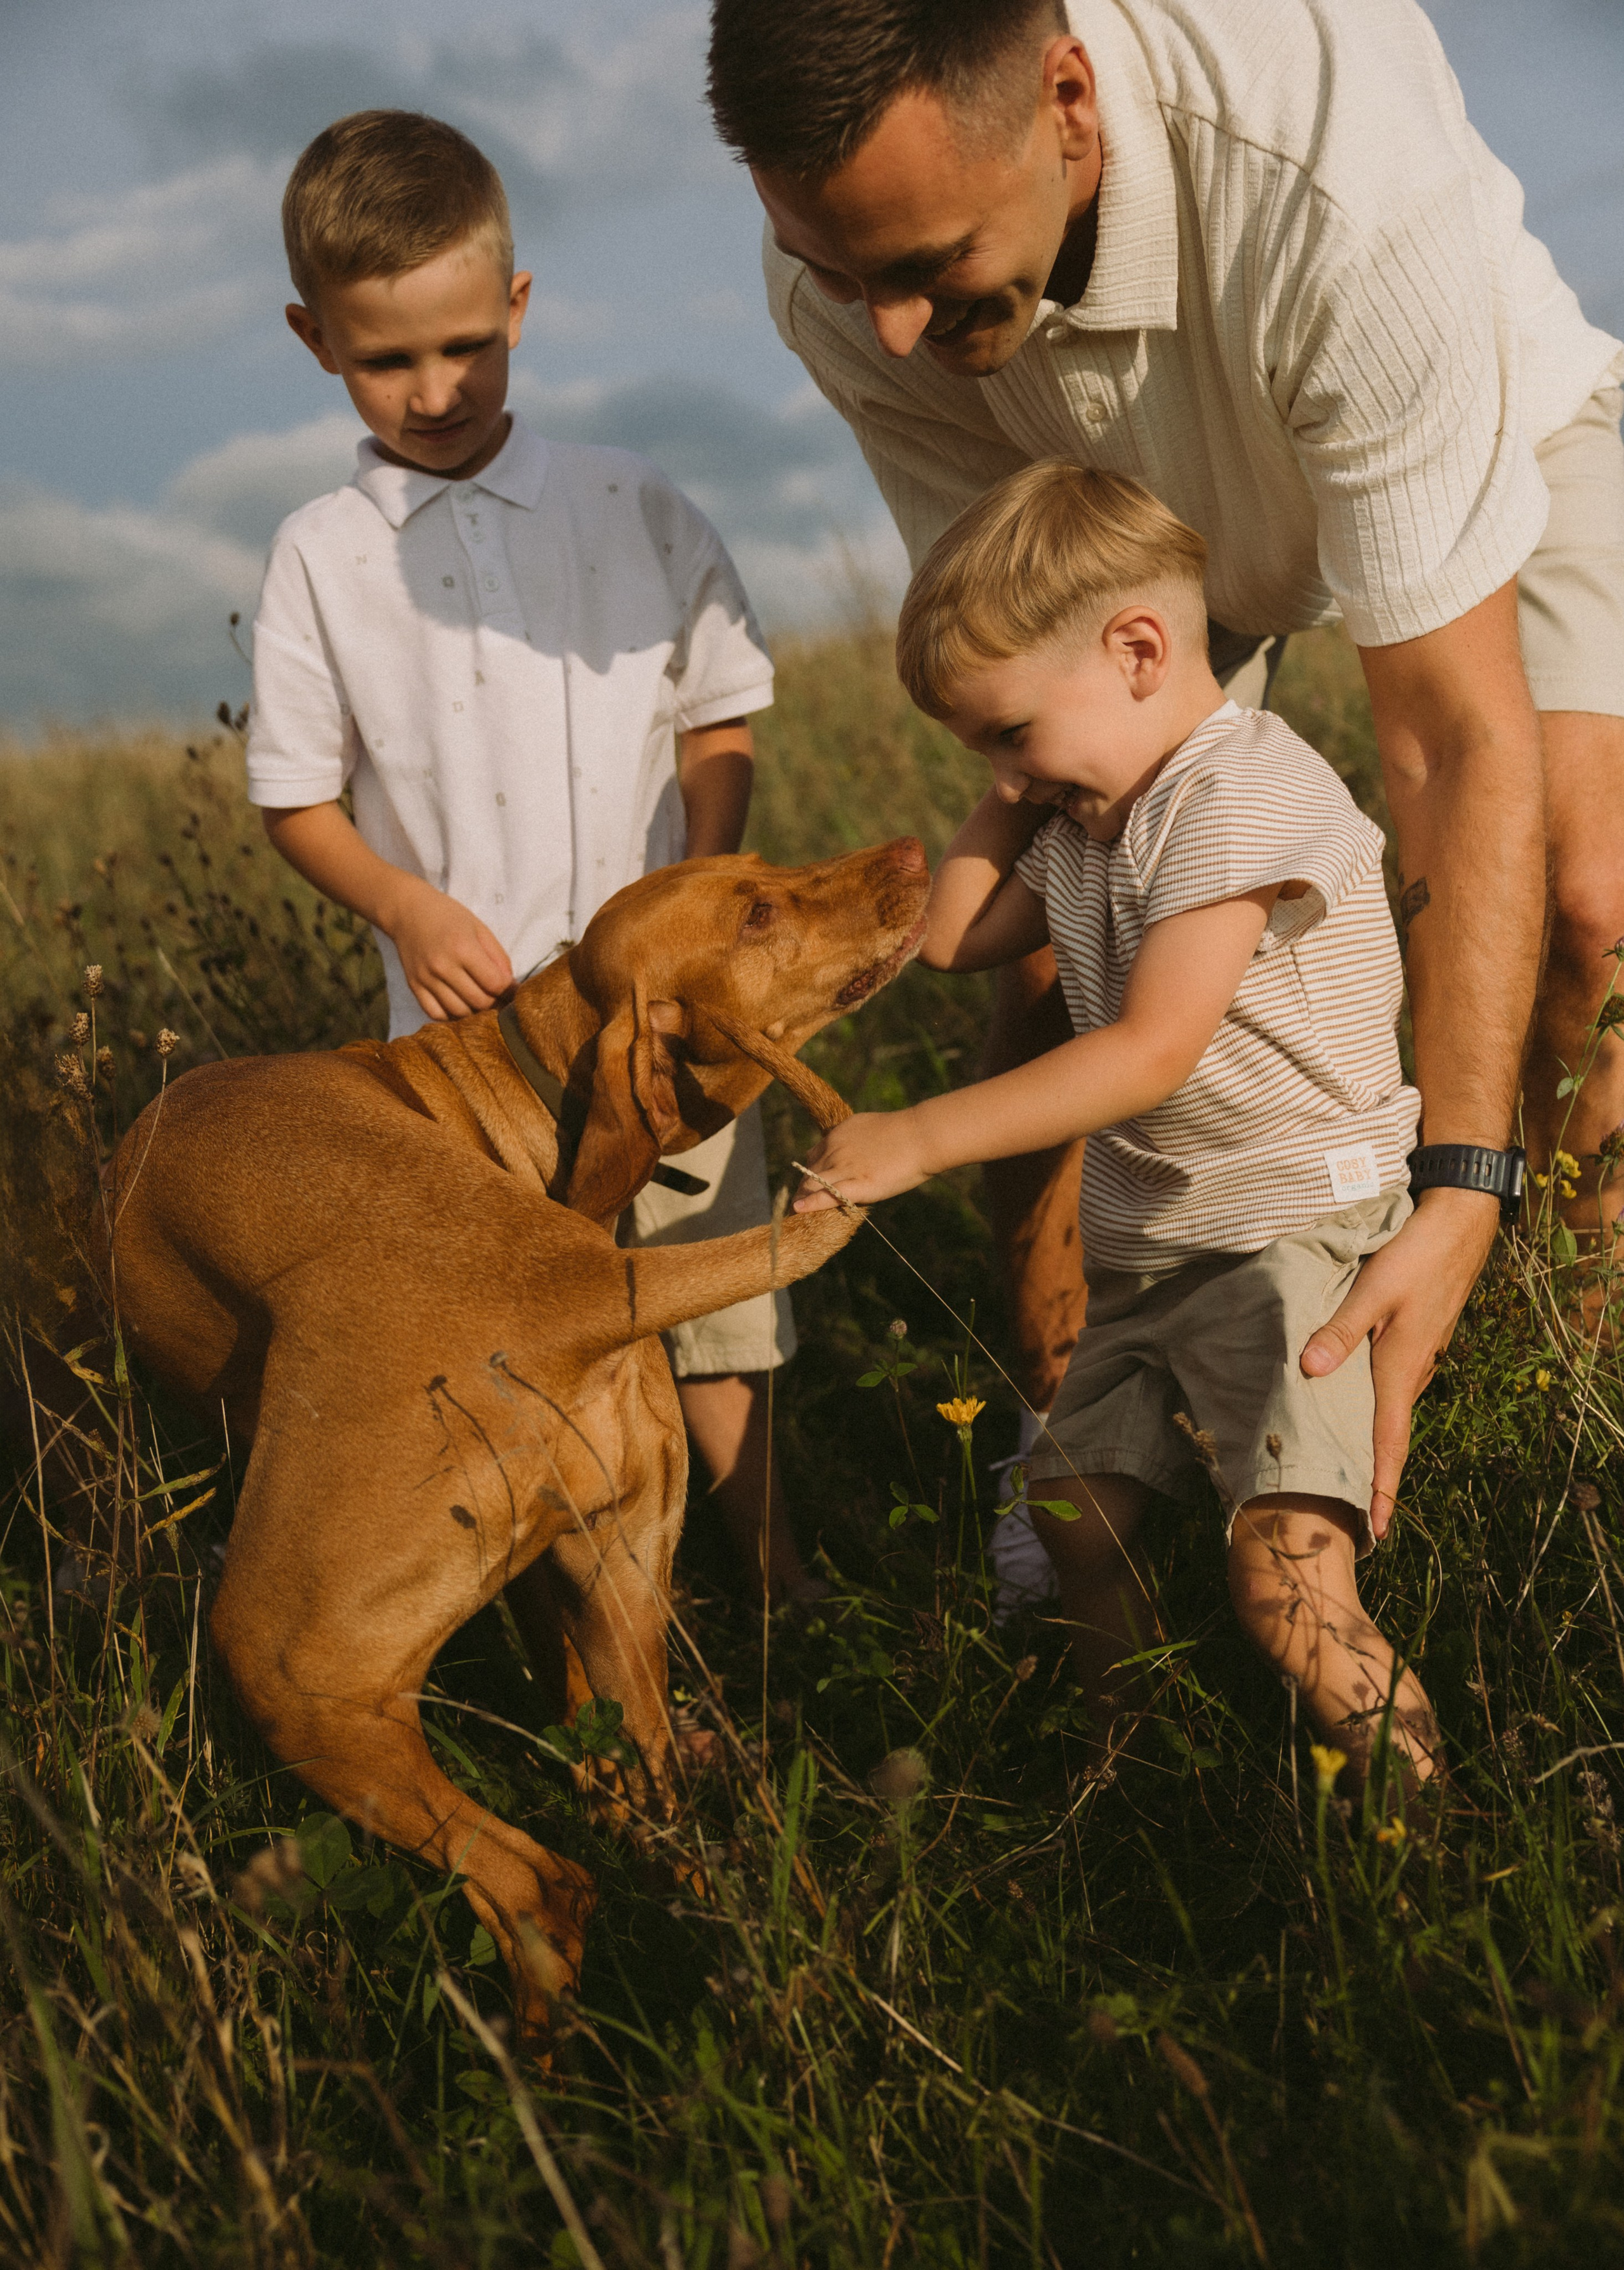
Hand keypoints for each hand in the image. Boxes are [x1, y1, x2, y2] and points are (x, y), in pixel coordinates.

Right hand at [386, 877, 513, 1020]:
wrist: (408, 911)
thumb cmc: (448, 916)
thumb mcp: (480, 929)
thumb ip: (499, 957)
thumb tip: (510, 987)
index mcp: (463, 948)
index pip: (495, 984)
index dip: (508, 990)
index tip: (511, 988)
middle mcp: (443, 966)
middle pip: (479, 1002)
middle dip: (494, 1002)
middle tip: (496, 995)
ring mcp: (426, 979)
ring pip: (459, 1012)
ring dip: (474, 1011)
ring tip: (478, 998)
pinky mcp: (414, 986)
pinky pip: (437, 1014)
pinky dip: (451, 1015)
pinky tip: (459, 1003)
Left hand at [793, 1111, 929, 1212]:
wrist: (922, 1136)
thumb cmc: (906, 1133)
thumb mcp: (871, 1128)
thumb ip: (857, 1141)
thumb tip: (856, 1149)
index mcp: (839, 1134)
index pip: (813, 1156)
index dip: (810, 1173)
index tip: (809, 1185)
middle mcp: (835, 1148)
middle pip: (808, 1172)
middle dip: (803, 1189)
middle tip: (798, 1204)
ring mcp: (844, 1166)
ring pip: (812, 1184)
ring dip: (803, 1199)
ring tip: (795, 1215)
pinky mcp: (856, 1184)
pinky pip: (826, 1195)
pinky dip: (810, 1204)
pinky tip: (798, 1210)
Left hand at [1299, 1187, 1498, 1538]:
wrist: (1459, 1227)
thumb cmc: (1414, 1256)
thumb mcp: (1371, 1291)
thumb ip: (1339, 1331)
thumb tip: (1310, 1372)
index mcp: (1401, 1368)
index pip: (1390, 1442)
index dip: (1383, 1488)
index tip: (1378, 1529)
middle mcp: (1413, 1372)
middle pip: (1390, 1435)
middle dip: (1375, 1477)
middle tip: (1355, 1516)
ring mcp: (1418, 1358)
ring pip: (1390, 1410)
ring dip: (1374, 1443)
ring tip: (1349, 1472)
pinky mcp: (1416, 1342)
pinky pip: (1392, 1387)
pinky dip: (1376, 1409)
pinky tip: (1355, 1407)